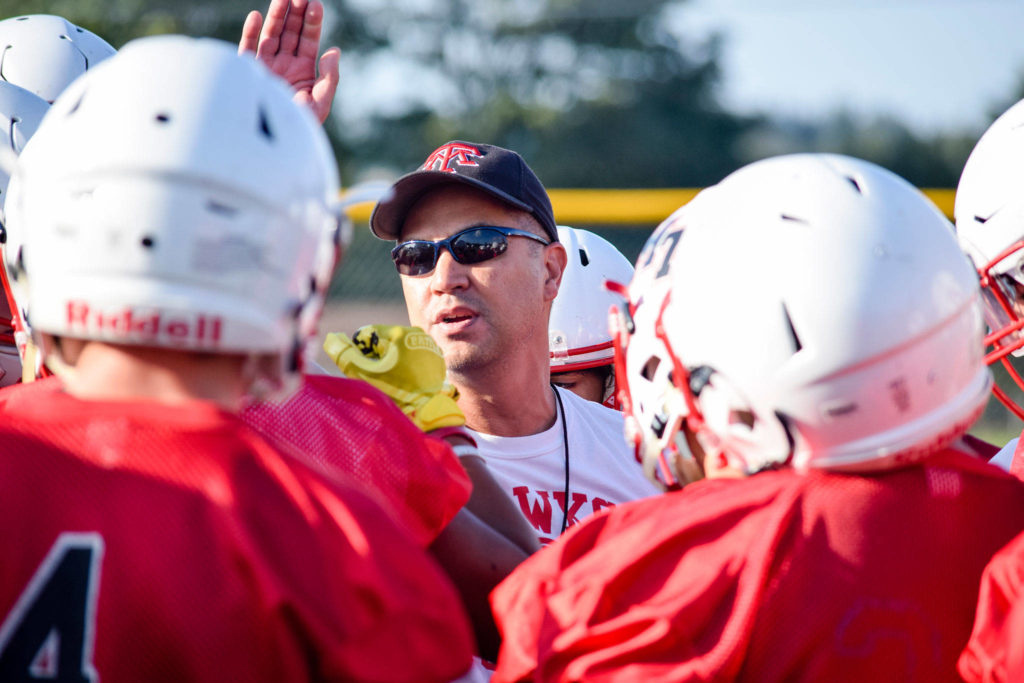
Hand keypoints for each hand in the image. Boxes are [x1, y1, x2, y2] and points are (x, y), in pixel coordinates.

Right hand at [239, 0, 340, 123]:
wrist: (273, 144)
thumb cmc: (299, 128)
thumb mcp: (320, 104)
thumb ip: (329, 79)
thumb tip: (334, 51)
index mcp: (303, 71)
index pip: (309, 41)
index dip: (313, 22)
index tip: (316, 4)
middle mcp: (284, 65)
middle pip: (291, 32)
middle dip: (296, 13)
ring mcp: (266, 66)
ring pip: (271, 35)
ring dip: (276, 16)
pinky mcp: (248, 72)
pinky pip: (248, 48)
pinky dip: (251, 32)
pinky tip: (257, 17)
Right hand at [324, 325, 465, 430]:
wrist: (425, 410)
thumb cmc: (393, 391)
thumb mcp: (362, 372)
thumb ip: (343, 352)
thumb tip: (332, 336)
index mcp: (398, 332)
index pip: (367, 335)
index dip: (363, 353)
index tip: (371, 369)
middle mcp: (416, 332)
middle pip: (383, 341)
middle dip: (378, 357)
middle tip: (383, 377)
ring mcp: (428, 344)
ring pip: (398, 348)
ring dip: (392, 360)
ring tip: (396, 379)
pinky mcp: (435, 356)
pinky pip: (413, 355)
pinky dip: (407, 365)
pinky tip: (408, 379)